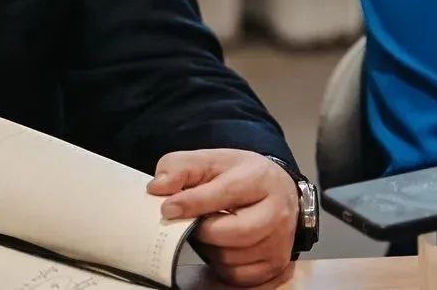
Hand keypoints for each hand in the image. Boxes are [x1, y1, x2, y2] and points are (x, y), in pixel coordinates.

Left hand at [146, 150, 297, 286]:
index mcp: (259, 178)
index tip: (167, 208)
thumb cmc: (239, 175)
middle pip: (233, 232)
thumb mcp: (210, 160)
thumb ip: (180, 167)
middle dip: (203, 230)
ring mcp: (279, 241)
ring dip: (209, 248)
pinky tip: (219, 246)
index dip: (192, 202)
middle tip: (190, 222)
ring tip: (207, 230)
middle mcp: (276, 212)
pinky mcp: (275, 264)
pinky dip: (220, 265)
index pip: (225, 193)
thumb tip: (157, 188)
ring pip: (232, 257)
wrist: (278, 191)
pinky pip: (238, 275)